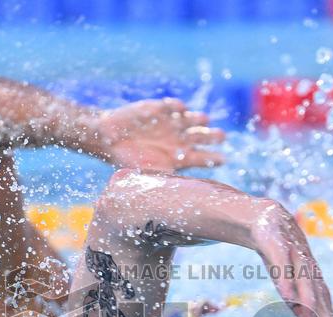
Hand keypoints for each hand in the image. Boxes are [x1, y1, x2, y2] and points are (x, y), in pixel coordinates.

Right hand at [96, 98, 224, 170]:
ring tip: (203, 120)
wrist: (110, 140)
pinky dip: (176, 106)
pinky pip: (171, 106)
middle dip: (212, 136)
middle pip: (202, 137)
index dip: (213, 159)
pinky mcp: (160, 109)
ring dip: (198, 119)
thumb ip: (164, 180)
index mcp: (180, 157)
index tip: (223, 160)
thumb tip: (181, 195)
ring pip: (191, 119)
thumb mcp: (147, 174)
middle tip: (221, 136)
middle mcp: (180, 139)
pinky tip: (179, 108)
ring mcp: (171, 123)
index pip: (202, 158)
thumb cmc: (129, 161)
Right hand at [251, 205, 332, 316]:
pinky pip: (282, 267)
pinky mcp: (279, 248)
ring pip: (305, 290)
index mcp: (317, 293)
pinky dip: (286, 282)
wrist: (272, 221)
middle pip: (322, 310)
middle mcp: (311, 280)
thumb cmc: (287, 264)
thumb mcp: (295, 295)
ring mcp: (296, 263)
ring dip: (310, 311)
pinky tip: (287, 297)